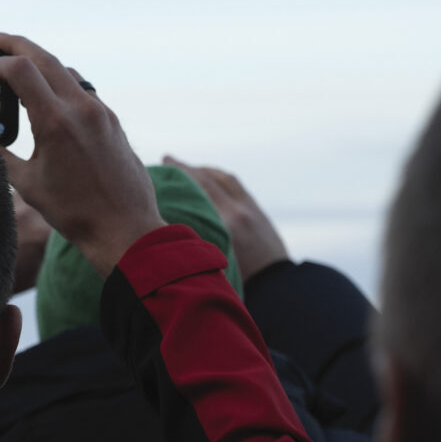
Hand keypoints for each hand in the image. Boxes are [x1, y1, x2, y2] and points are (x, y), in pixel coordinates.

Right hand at [0, 35, 162, 275]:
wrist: (124, 227)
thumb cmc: (74, 211)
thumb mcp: (27, 183)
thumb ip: (1, 154)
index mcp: (55, 121)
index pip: (20, 69)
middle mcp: (81, 108)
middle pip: (45, 57)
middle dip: (17, 45)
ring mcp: (100, 112)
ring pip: (67, 71)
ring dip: (42, 65)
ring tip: (22, 73)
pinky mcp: (112, 121)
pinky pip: (83, 89)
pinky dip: (62, 84)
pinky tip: (51, 99)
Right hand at [172, 160, 289, 276]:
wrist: (276, 283)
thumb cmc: (240, 279)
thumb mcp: (213, 259)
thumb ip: (195, 239)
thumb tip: (171, 223)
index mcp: (226, 224)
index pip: (199, 189)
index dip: (180, 173)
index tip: (164, 162)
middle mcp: (238, 210)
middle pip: (208, 180)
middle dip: (187, 168)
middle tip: (168, 159)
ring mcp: (250, 208)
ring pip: (224, 178)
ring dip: (205, 170)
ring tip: (188, 168)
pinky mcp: (256, 209)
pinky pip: (235, 185)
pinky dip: (220, 177)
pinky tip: (210, 178)